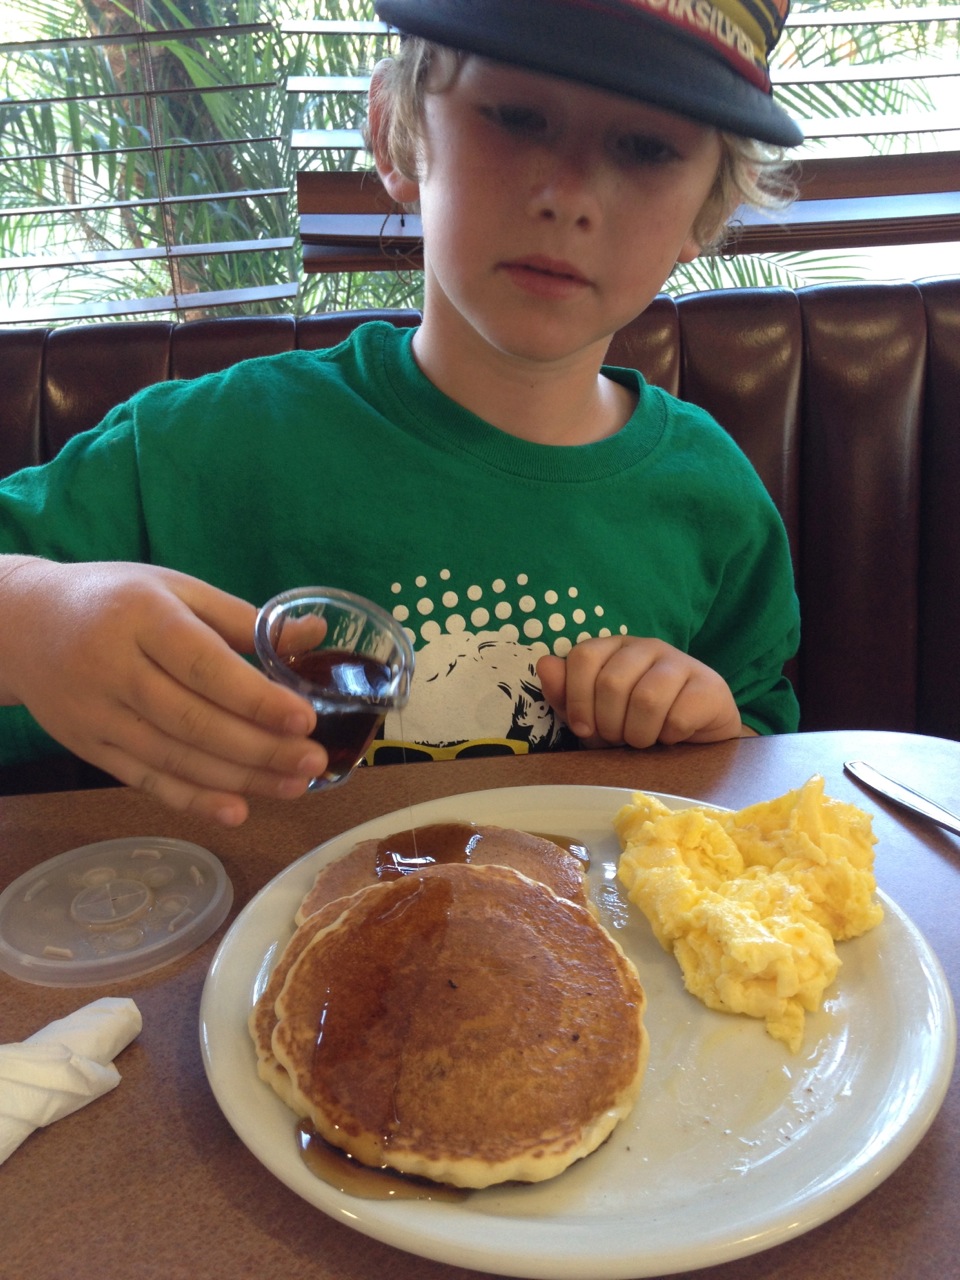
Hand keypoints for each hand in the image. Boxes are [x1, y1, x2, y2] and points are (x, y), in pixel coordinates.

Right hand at [0, 558, 327, 823]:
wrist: (21, 624)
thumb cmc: (114, 599)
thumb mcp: (176, 589)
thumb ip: (243, 619)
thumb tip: (315, 634)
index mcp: (142, 617)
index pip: (204, 665)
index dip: (255, 698)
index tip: (305, 719)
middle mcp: (113, 668)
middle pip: (193, 720)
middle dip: (260, 748)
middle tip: (314, 762)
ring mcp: (96, 714)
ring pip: (174, 758)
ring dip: (239, 779)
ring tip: (295, 786)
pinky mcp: (88, 748)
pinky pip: (146, 781)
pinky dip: (193, 799)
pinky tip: (237, 810)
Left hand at [537, 636, 743, 748]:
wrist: (696, 739)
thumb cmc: (638, 725)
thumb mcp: (595, 717)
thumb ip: (566, 695)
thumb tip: (544, 665)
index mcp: (614, 648)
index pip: (583, 657)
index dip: (577, 699)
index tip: (584, 728)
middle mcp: (647, 647)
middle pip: (612, 682)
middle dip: (609, 724)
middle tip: (620, 739)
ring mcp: (681, 662)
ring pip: (646, 699)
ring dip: (639, 734)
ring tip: (644, 740)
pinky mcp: (709, 685)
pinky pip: (678, 716)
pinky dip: (669, 737)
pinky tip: (673, 736)